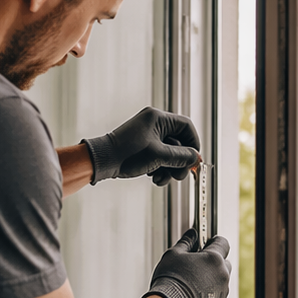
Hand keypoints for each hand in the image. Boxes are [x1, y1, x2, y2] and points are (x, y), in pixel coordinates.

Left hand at [82, 107, 201, 184]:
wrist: (101, 162)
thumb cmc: (127, 154)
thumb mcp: (159, 156)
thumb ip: (181, 157)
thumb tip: (196, 159)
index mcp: (158, 118)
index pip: (186, 126)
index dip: (193, 144)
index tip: (194, 161)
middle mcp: (153, 123)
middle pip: (179, 142)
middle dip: (180, 161)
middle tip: (180, 176)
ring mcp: (147, 135)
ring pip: (169, 152)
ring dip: (169, 168)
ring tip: (162, 179)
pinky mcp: (141, 147)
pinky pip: (158, 156)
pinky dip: (159, 168)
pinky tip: (154, 178)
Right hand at [142, 229, 230, 297]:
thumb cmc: (170, 281)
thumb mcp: (174, 254)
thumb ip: (186, 241)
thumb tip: (192, 234)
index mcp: (214, 259)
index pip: (222, 243)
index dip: (214, 241)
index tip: (208, 242)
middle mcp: (222, 275)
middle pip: (224, 263)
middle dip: (213, 262)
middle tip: (197, 264)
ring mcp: (222, 292)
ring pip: (221, 281)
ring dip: (212, 279)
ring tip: (193, 283)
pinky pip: (218, 297)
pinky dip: (210, 295)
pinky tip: (195, 295)